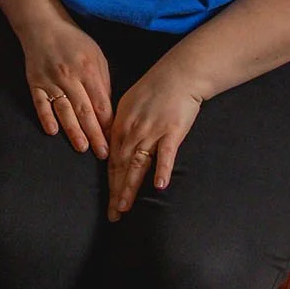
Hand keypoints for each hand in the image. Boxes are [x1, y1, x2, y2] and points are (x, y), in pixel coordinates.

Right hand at [21, 13, 112, 155]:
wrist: (43, 26)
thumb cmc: (75, 42)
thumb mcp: (97, 57)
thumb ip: (103, 82)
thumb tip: (108, 110)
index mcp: (89, 70)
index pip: (101, 104)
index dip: (108, 125)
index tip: (114, 141)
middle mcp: (70, 77)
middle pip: (85, 111)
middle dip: (95, 135)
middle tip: (103, 154)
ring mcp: (51, 81)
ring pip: (64, 111)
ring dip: (73, 131)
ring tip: (82, 147)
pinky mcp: (35, 83)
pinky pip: (41, 103)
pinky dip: (46, 117)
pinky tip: (52, 132)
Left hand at [107, 59, 203, 218]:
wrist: (179, 73)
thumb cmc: (155, 87)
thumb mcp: (129, 104)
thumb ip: (122, 126)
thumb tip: (115, 145)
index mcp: (121, 124)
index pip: (113, 159)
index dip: (110, 182)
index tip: (109, 203)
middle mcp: (133, 130)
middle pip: (122, 166)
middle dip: (117, 192)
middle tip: (114, 215)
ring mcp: (152, 131)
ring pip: (138, 164)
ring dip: (130, 187)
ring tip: (125, 207)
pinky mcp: (172, 131)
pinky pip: (166, 153)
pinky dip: (162, 169)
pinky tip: (159, 186)